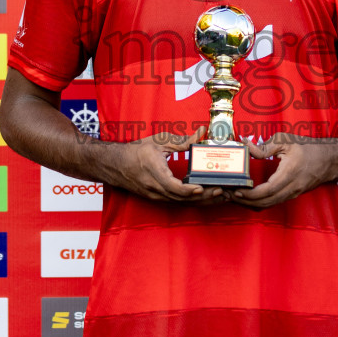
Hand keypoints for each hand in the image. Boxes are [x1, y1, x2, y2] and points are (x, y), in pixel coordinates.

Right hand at [99, 127, 224, 204]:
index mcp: (154, 171)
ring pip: (182, 203)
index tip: (202, 188)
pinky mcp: (158, 199)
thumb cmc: (136, 151)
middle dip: (203, 197)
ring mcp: (155, 196)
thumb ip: (182, 140)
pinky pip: (178, 203)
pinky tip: (207, 199)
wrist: (115, 165)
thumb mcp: (159, 141)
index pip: (172, 186)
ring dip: (202, 201)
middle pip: (181, 198)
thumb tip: (201, 133)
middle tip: (222, 192)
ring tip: (220, 197)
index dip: (188, 190)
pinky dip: (193, 202)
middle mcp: (154, 188)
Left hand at [231, 134, 337, 209]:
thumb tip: (247, 146)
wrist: (329, 160)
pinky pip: (274, 203)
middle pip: (266, 202)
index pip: (267, 190)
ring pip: (269, 205)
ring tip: (236, 197)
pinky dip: (260, 203)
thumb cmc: (308, 148)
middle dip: (246, 202)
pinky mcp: (292, 195)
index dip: (250, 194)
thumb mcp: (286, 140)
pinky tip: (250, 197)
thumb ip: (266, 146)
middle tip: (230, 195)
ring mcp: (293, 194)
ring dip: (252, 204)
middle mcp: (291, 188)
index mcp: (289, 173)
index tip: (236, 191)